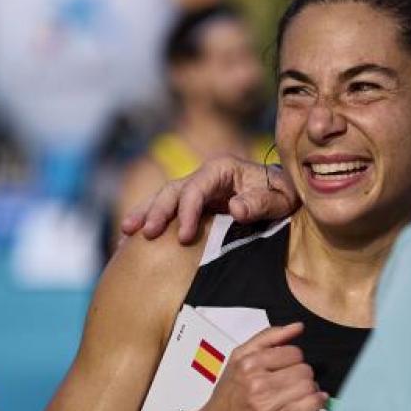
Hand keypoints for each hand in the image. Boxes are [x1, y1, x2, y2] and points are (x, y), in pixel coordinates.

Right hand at [121, 156, 300, 243]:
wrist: (285, 193)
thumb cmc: (284, 194)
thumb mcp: (281, 198)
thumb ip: (260, 202)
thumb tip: (235, 208)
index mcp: (221, 169)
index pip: (195, 188)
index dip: (186, 212)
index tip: (184, 237)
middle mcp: (204, 176)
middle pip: (172, 191)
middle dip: (156, 212)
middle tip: (146, 235)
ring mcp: (196, 190)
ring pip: (163, 199)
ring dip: (144, 215)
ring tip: (125, 235)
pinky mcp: (193, 205)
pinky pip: (168, 212)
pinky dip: (150, 223)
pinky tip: (132, 241)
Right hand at [190, 323, 325, 410]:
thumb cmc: (226, 398)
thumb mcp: (237, 360)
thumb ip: (268, 339)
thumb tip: (298, 327)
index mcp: (248, 362)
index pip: (293, 352)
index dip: (296, 361)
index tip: (289, 370)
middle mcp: (255, 381)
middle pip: (304, 370)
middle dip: (304, 377)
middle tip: (294, 385)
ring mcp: (263, 403)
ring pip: (307, 387)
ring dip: (310, 392)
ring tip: (300, 396)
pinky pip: (304, 407)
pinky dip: (315, 403)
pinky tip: (316, 401)